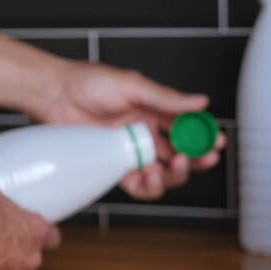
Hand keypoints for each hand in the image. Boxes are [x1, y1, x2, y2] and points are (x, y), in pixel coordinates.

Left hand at [33, 61, 225, 199]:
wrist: (54, 95)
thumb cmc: (89, 83)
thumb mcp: (134, 86)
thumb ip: (167, 99)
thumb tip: (200, 102)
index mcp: (155, 112)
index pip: (188, 128)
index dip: (204, 137)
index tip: (216, 141)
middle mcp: (146, 134)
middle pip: (181, 154)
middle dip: (195, 160)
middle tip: (202, 159)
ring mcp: (132, 152)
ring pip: (164, 173)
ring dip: (173, 175)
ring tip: (171, 167)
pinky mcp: (116, 167)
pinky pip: (139, 185)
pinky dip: (149, 186)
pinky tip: (151, 177)